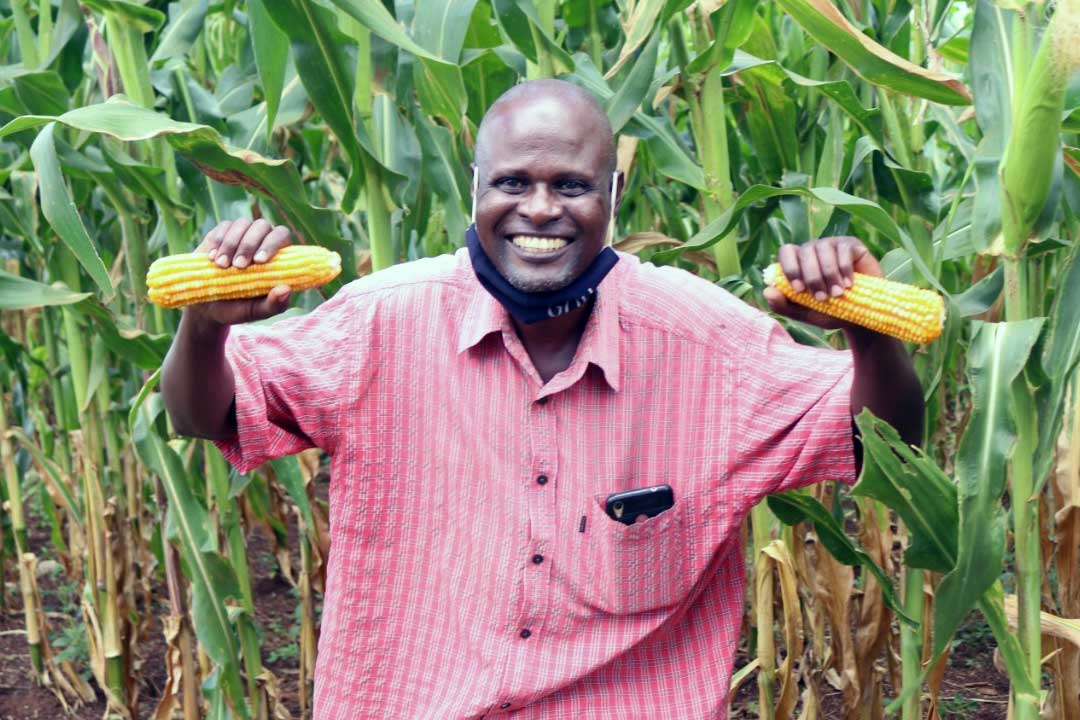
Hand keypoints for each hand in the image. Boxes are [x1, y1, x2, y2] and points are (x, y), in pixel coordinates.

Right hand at [187, 218, 292, 325]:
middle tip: (238, 266)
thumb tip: (286, 290)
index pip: (282, 236)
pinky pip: (224, 227)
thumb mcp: (256, 311)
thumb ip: (274, 304)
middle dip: (249, 244)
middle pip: (262, 225)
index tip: (259, 261)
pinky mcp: (222, 233)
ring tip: (222, 266)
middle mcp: (262, 240)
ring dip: (232, 243)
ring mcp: (242, 234)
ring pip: (242, 224)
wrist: (208, 306)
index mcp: (277, 255)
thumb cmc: (238, 308)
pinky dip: (218, 241)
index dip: (272, 244)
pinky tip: (212, 258)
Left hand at [763, 236, 882, 331]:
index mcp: (798, 263)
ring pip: (824, 249)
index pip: (786, 252)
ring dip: (829, 275)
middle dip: (812, 277)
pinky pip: (843, 250)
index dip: (790, 268)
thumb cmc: (830, 312)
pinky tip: (849, 285)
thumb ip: (784, 305)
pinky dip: (845, 269)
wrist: (863, 315)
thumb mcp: (806, 314)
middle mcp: (813, 250)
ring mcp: (832, 244)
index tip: (798, 289)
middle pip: (805, 251)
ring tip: (838, 295)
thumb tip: (766, 291)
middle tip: (822, 298)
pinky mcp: (851, 244)